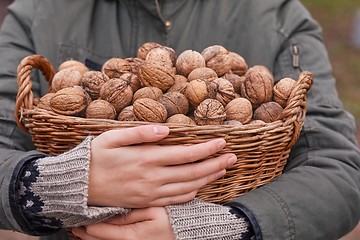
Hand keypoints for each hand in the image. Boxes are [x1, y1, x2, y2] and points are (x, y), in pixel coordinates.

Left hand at [72, 207, 173, 239]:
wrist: (187, 230)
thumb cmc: (172, 219)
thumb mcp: (152, 212)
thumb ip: (129, 214)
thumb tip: (110, 213)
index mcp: (130, 235)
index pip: (100, 230)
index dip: (86, 224)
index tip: (76, 217)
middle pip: (100, 239)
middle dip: (87, 231)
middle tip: (74, 224)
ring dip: (94, 235)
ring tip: (83, 228)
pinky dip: (106, 235)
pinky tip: (102, 229)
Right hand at [88, 125, 235, 207]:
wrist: (79, 186)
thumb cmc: (95, 157)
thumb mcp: (113, 138)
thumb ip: (140, 132)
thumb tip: (166, 129)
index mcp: (147, 158)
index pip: (186, 153)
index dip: (207, 148)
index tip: (222, 141)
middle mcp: (153, 178)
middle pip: (193, 172)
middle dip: (216, 164)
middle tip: (233, 157)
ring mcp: (151, 193)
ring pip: (188, 187)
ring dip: (208, 179)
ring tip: (223, 170)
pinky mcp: (147, 202)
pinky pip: (175, 200)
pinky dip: (192, 193)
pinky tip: (201, 187)